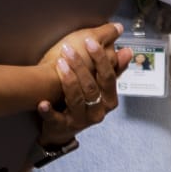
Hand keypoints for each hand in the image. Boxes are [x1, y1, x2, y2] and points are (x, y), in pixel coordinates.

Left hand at [34, 24, 124, 143]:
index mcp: (108, 99)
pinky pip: (56, 119)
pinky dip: (49, 112)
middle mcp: (97, 111)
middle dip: (80, 66)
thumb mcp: (101, 88)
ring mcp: (80, 120)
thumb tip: (128, 51)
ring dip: (68, 81)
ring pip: (76, 99)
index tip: (90, 41)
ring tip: (59, 64)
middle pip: (91, 87)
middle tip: (69, 49)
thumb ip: (114, 69)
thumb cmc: (84, 103)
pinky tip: (43, 103)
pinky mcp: (62, 126)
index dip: (100, 59)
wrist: (63, 130)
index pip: (108, 77)